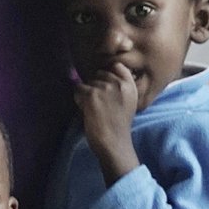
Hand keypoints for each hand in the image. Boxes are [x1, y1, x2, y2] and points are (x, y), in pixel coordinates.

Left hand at [75, 64, 140, 182]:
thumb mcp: (129, 102)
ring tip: (96, 109)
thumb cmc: (119, 125)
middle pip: (99, 74)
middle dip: (96, 86)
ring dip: (87, 94)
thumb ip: (121, 86)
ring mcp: (104, 88)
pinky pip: (78, 89)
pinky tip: (87, 111)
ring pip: (88, 82)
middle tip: (101, 104)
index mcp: (130, 86)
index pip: (117, 66)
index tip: (106, 86)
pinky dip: (79, 99)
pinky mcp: (91, 94)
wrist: (113, 142)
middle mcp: (119, 84)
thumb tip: (103, 73)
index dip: (108, 74)